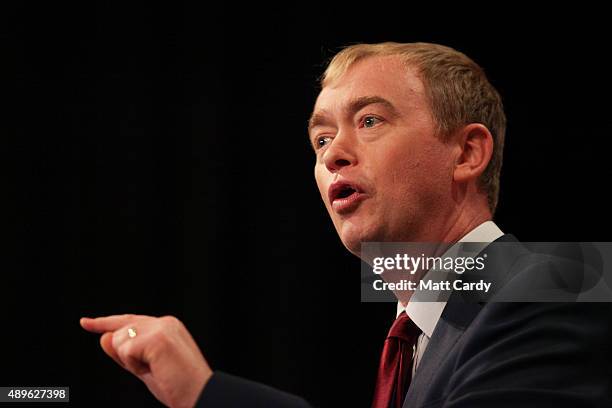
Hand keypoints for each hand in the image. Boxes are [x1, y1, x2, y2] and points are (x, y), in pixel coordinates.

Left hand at [80, 314, 212, 407]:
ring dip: (130, 362)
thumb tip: (104, 337)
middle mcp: (164, 322)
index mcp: (166, 326)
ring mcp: (161, 328)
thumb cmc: (177, 386)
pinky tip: (154, 369)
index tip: (85, 322)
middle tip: (153, 370)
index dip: (105, 323)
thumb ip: (125, 353)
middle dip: (125, 355)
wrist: (199, 394)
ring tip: (156, 370)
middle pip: (119, 331)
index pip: (129, 321)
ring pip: (119, 340)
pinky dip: (134, 365)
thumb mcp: (145, 369)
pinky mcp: (157, 338)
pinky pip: (125, 350)